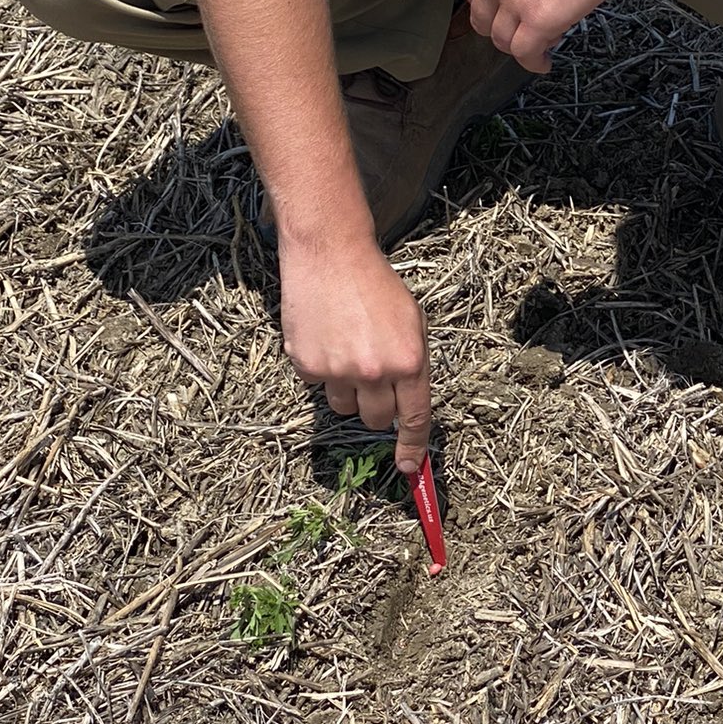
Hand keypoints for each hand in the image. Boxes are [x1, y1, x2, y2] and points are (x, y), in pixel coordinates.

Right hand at [278, 235, 430, 474]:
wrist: (331, 255)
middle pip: (376, 419)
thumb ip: (411, 367)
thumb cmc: (376, 285)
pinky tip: (326, 337)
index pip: (415, 417)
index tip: (410, 469)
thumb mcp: (412, 323)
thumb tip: (406, 411)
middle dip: (377, 408)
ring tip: (347, 347)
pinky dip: (323, 369)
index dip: (413, 447)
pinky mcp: (307, 365)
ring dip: (348, 389)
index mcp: (409, 360)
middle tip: (372, 376)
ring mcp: (338, 370)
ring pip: (345, 406)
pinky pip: (318, 385)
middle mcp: (374, 370)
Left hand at [464, 0, 634, 72]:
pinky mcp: (538, 21)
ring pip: (502, 40)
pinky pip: (525, 53)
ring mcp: (512, 1)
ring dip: (520, 46)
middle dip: (500, 29)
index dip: (489, 6)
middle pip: (483, 20)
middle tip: (521, 29)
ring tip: (542, 43)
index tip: (501, 12)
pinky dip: (533, 62)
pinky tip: (544, 61)